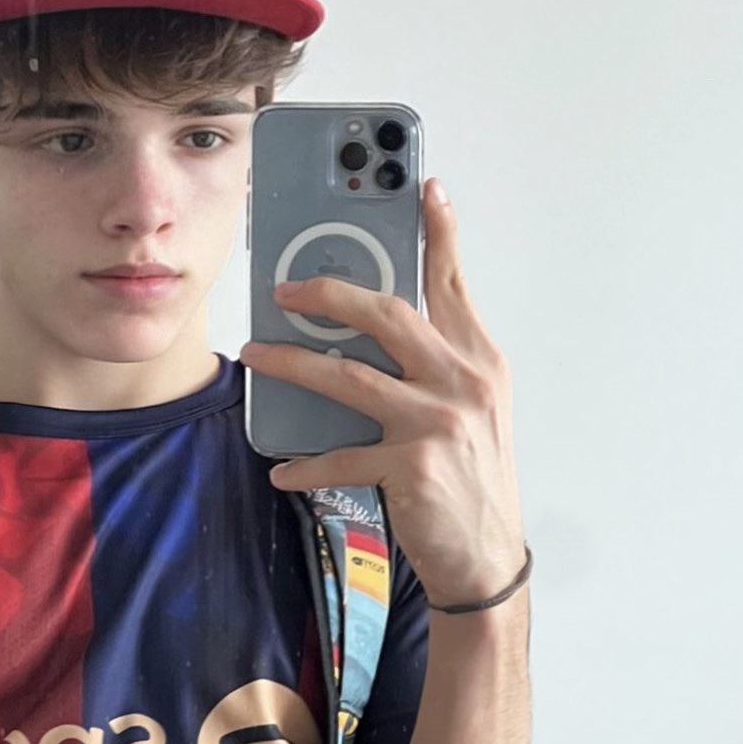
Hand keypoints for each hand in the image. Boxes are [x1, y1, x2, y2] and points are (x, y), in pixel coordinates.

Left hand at [239, 177, 526, 610]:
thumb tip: (372, 327)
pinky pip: (339, 454)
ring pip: (347, 375)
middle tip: (284, 287)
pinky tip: (281, 468)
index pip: (453, 283)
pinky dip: (304, 463)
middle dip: (328, 292)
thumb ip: (437, 362)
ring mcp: (437, 422)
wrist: (488, 556)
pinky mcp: (411, 466)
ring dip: (291, 362)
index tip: (425, 187)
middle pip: (386, 314)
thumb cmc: (472, 477)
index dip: (439, 233)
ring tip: (255, 355)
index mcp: (480, 359)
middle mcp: (463, 381)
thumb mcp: (472, 408)